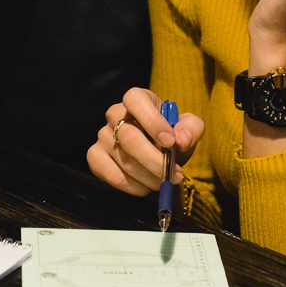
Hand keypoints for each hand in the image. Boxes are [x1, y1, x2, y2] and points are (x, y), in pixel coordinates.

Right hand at [87, 87, 203, 195]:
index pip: (135, 100)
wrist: (156, 153)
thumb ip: (190, 129)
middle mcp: (115, 114)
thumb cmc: (169, 136)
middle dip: (156, 162)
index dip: (152, 121)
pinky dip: (134, 187)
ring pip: (124, 161)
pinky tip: (146, 187)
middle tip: (174, 175)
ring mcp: (102, 136)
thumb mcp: (187, 129)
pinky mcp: (95, 157)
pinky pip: (113, 176)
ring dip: (149, 178)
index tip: (170, 142)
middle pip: (129, 138)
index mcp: (137, 99)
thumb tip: (181, 139)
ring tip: (164, 182)